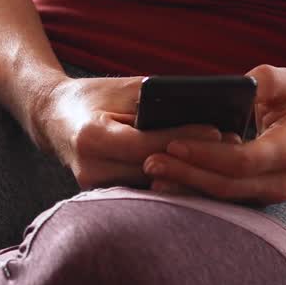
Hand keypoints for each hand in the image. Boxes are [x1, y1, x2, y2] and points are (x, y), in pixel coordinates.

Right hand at [32, 76, 225, 189]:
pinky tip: (202, 171)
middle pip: (153, 170)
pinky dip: (172, 180)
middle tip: (233, 147)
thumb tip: (202, 110)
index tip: (218, 131)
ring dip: (188, 174)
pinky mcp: (104, 196)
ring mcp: (95, 187)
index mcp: (90, 137)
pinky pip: (145, 189)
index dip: (183, 139)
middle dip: (194, 159)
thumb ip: (156, 99)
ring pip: (153, 185)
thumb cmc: (92, 96)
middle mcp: (90, 168)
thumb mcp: (122, 88)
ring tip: (224, 159)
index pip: (145, 144)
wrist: (52, 118)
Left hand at [143, 65, 285, 203]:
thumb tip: (247, 84)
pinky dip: (191, 191)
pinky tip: (164, 181)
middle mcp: (279, 181)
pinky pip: (218, 200)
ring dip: (184, 187)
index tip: (174, 143)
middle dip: (186, 174)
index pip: (243, 160)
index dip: (207, 154)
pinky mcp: (252, 200)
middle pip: (225, 185)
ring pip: (220, 198)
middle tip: (149, 161)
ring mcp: (266, 196)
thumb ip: (270, 79)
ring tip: (151, 173)